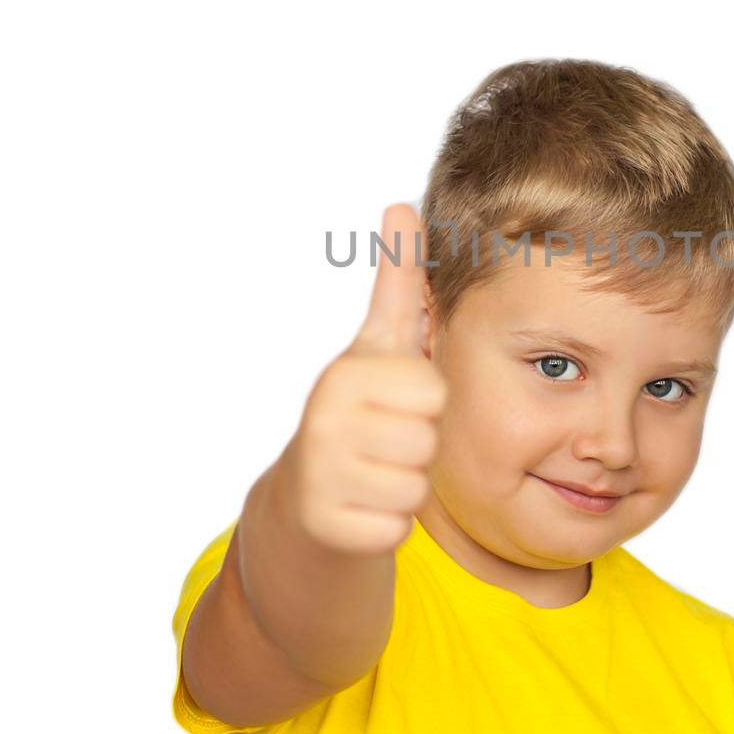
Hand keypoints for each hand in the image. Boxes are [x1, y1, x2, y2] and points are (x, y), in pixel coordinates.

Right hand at [286, 202, 445, 554]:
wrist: (303, 508)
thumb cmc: (355, 417)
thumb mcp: (376, 348)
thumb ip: (396, 283)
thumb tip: (402, 203)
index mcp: (344, 373)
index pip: (430, 388)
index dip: (421, 402)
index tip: (389, 404)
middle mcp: (325, 421)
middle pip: (427, 437)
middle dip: (415, 448)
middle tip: (381, 446)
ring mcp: (323, 477)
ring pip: (415, 486)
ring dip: (402, 488)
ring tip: (370, 476)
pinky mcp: (330, 530)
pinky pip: (397, 528)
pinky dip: (385, 527)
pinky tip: (359, 512)